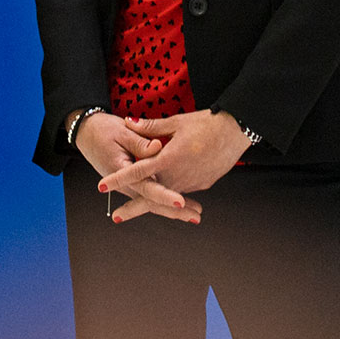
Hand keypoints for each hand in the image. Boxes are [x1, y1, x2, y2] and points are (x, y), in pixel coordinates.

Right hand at [74, 111, 200, 223]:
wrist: (87, 133)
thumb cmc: (103, 130)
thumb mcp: (122, 131)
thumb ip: (140, 142)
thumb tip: (158, 147)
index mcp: (122, 171)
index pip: (147, 187)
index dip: (165, 195)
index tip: (181, 202)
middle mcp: (126, 183)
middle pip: (152, 201)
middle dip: (174, 211)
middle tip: (195, 215)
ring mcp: (130, 184)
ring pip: (152, 201)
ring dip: (172, 209)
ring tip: (195, 214)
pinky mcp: (134, 182)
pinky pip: (151, 193)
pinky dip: (166, 200)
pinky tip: (182, 204)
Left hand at [111, 109, 253, 197]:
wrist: (237, 131)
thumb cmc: (207, 123)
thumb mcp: (176, 122)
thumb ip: (150, 127)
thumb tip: (128, 122)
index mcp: (168, 159)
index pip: (138, 172)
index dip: (118, 179)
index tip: (102, 186)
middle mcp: (179, 176)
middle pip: (151, 195)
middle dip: (133, 207)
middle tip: (116, 216)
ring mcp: (192, 183)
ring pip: (167, 195)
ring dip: (152, 201)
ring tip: (134, 208)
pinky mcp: (202, 184)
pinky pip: (181, 190)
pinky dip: (170, 193)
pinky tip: (165, 195)